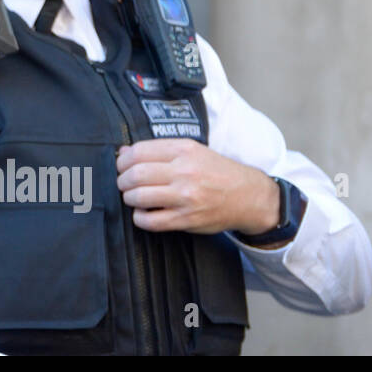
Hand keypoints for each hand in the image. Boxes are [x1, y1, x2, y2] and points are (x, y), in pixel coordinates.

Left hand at [116, 138, 278, 234]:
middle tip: (125, 183)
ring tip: (134, 197)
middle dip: (123, 180)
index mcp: (184, 150)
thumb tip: (123, 151)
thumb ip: (158, 150)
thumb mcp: (192, 151)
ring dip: (129, 198)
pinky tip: (143, 213)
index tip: (122, 166)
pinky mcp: (187, 219)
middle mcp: (185, 172)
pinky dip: (139, 218)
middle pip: (135, 174)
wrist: (249, 196)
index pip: (138, 152)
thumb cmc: (217, 172)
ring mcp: (186, 197)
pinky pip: (150, 221)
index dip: (123, 160)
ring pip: (139, 197)